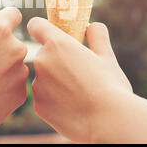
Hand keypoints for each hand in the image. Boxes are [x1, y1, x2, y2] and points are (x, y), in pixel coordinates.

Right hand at [0, 7, 28, 142]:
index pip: (13, 13)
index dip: (5, 18)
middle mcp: (15, 48)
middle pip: (14, 41)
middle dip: (2, 46)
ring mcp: (21, 72)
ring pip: (16, 63)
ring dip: (4, 67)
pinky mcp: (22, 92)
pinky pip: (15, 82)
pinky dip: (5, 85)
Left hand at [27, 17, 131, 142]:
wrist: (108, 121)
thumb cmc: (111, 86)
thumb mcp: (107, 56)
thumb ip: (96, 35)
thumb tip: (90, 26)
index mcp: (57, 44)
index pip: (36, 25)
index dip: (43, 28)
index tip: (51, 34)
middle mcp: (42, 61)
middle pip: (43, 54)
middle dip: (56, 60)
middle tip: (78, 72)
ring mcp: (37, 84)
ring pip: (43, 77)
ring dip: (55, 81)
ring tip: (78, 93)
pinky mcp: (38, 105)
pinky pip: (44, 97)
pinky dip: (54, 100)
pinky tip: (72, 106)